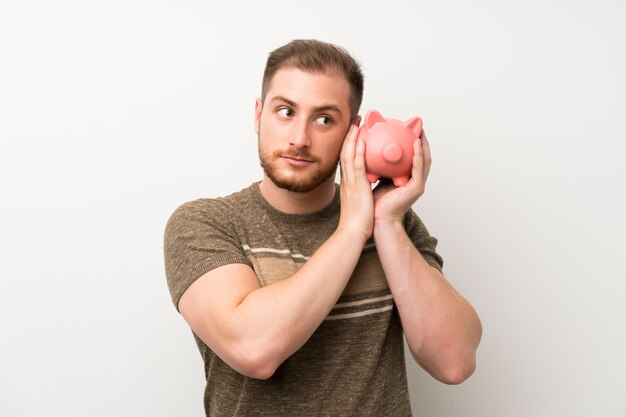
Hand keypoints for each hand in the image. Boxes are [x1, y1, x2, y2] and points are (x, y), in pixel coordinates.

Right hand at [337, 124, 373, 240]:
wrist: (353, 232)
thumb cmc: (357, 221)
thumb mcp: (359, 201)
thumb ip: (362, 191)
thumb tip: (368, 187)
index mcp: (348, 183)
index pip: (347, 159)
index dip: (350, 144)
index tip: (355, 132)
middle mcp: (347, 179)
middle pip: (346, 152)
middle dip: (350, 135)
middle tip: (355, 121)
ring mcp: (350, 182)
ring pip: (349, 155)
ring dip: (353, 138)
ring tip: (357, 124)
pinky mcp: (357, 186)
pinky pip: (358, 166)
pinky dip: (358, 152)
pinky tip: (362, 140)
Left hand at [373, 130, 431, 222]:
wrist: (376, 219)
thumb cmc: (374, 203)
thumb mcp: (377, 178)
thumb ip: (379, 167)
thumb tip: (369, 150)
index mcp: (406, 179)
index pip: (413, 158)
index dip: (414, 145)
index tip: (409, 130)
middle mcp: (414, 181)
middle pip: (423, 157)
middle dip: (422, 142)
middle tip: (418, 127)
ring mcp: (417, 185)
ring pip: (425, 161)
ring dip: (423, 145)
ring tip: (420, 131)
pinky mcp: (416, 188)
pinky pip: (419, 168)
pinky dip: (418, 155)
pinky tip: (415, 143)